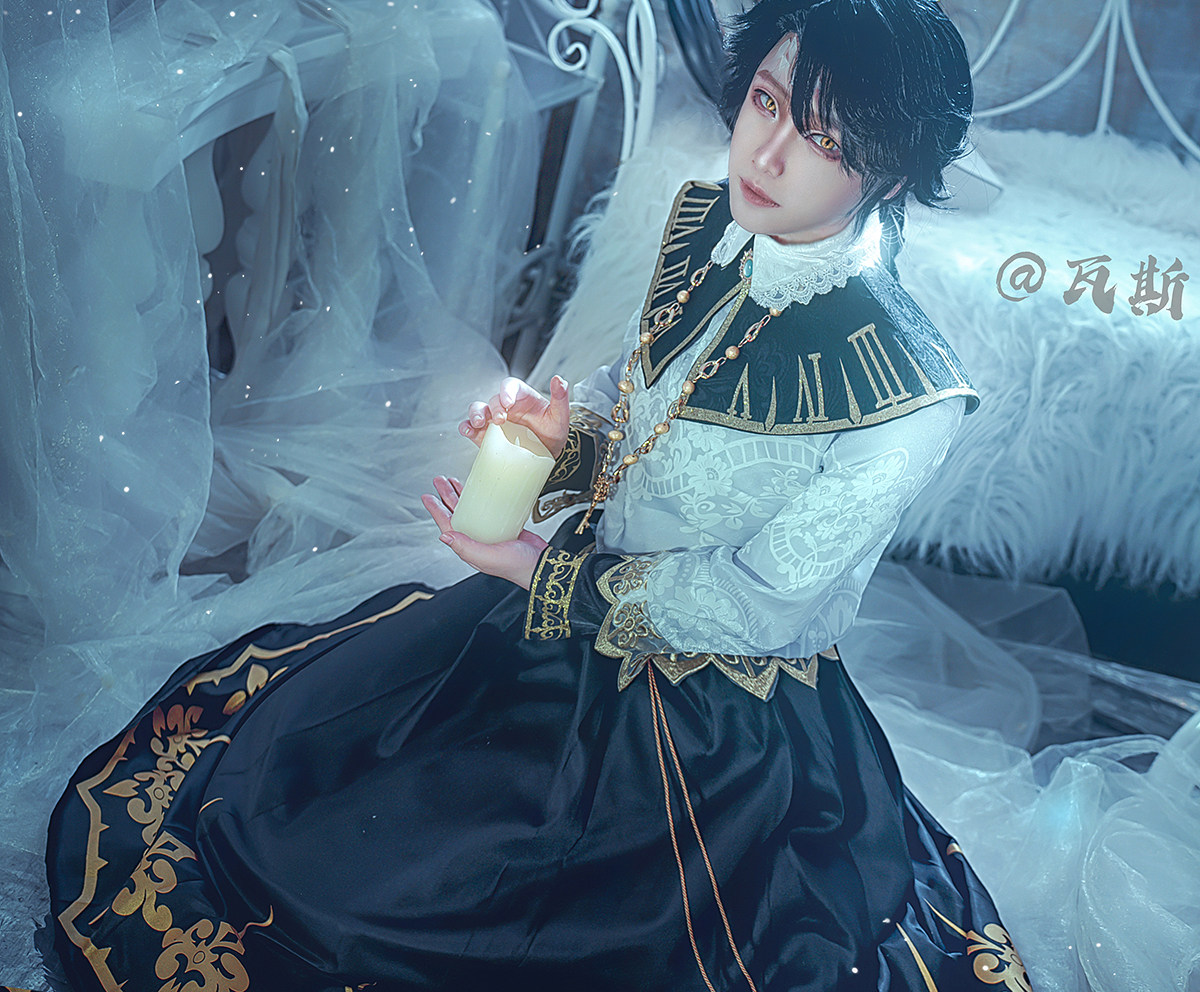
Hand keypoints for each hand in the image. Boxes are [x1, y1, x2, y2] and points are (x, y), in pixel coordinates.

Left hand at [422, 476, 547, 589]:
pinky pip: (487, 509)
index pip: (447, 525)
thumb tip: (443, 537)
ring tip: (454, 481)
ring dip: (460, 495)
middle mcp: (476, 539)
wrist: (539, 564)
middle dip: (446, 496)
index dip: (436, 510)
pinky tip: (481, 490)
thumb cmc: (516, 566)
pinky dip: (481, 498)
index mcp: (468, 546)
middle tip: (440, 481)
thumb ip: (465, 547)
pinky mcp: (503, 525)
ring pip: (470, 509)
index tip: (428, 496)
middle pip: (456, 513)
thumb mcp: (487, 557)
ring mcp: (489, 532)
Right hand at [459, 375, 569, 458]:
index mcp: (522, 397)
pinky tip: (468, 431)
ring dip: (475, 414)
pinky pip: (472, 428)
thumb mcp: (560, 416)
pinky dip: (466, 428)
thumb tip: (559, 380)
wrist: (547, 454)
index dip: (506, 391)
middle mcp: (506, 406)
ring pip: (478, 410)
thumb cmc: (553, 432)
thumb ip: (560, 398)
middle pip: (493, 399)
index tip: (509, 403)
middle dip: (494, 408)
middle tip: (501, 420)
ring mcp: (495, 420)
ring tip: (478, 423)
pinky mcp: (486, 435)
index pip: (510, 385)